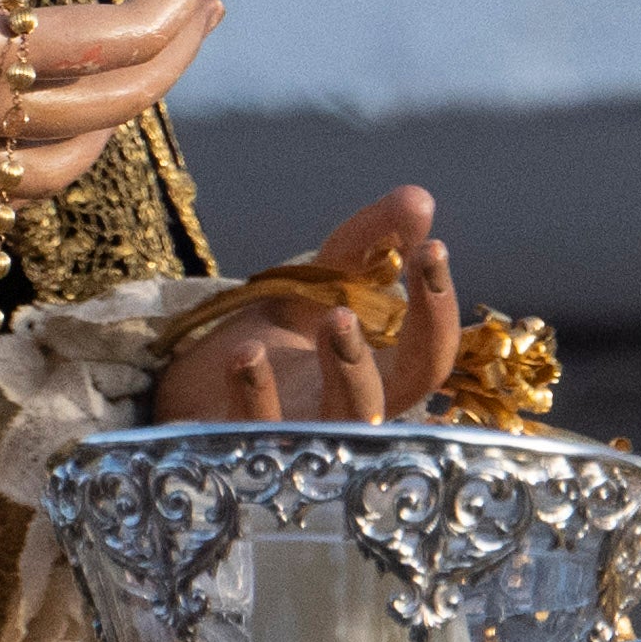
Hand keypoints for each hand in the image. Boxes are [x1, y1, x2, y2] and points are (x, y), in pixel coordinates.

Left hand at [159, 189, 456, 424]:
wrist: (201, 378)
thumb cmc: (279, 332)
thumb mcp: (324, 277)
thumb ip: (372, 239)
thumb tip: (420, 200)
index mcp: (379, 375)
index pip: (430, 354)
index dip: (439, 307)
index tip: (433, 247)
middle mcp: (349, 411)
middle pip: (398, 397)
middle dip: (407, 344)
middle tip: (380, 293)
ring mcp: (302, 433)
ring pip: (343, 425)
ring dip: (348, 372)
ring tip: (335, 316)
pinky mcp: (245, 442)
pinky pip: (258, 431)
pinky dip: (255, 394)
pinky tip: (247, 353)